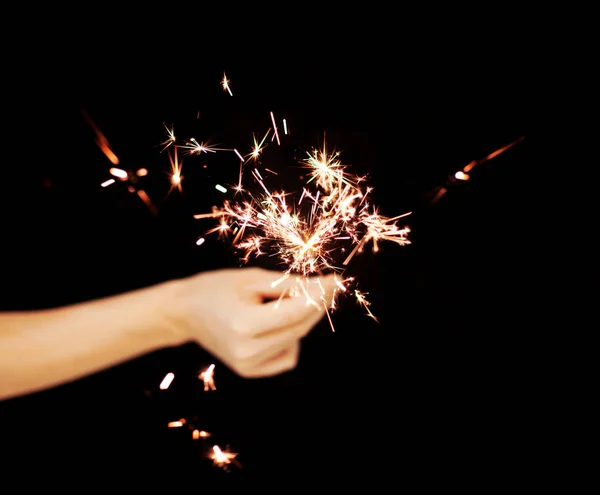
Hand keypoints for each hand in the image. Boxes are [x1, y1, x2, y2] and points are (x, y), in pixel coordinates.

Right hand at [168, 267, 335, 377]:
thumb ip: (288, 285)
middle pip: (300, 328)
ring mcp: (248, 365)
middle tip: (329, 285)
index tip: (336, 279)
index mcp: (244, 325)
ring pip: (296, 340)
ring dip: (302, 319)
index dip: (320, 294)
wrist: (186, 312)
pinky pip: (287, 356)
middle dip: (318, 305)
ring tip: (283, 301)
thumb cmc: (216, 289)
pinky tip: (277, 324)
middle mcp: (248, 351)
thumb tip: (323, 286)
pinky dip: (291, 338)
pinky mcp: (250, 371)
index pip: (295, 311)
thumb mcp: (252, 279)